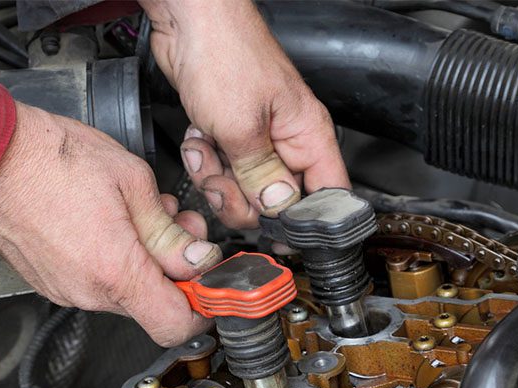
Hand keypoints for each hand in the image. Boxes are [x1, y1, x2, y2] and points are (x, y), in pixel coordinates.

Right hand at [0, 102, 221, 346]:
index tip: (209, 284)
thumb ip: (169, 231)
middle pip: (151, 303)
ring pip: (124, 291)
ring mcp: (64, 290)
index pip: (174, 324)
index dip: (201, 309)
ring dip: (144, 260)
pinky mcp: (49, 281)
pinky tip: (112, 223)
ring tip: (142, 214)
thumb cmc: (55, 158)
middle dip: (174, 268)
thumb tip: (195, 260)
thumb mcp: (132, 182)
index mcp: (115, 271)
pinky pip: (94, 283)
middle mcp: (87, 292)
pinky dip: (113, 260)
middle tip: (179, 226)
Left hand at [140, 0, 350, 227]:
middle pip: (277, 202)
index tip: (280, 234)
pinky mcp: (229, 135)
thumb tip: (278, 210)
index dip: (308, 221)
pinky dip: (204, 161)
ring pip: (243, 189)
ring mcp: (256, 139)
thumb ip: (260, 175)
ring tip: (209, 148)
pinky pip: (221, 170)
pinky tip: (201, 138)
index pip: (328, 194)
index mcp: (307, 136)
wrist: (189, 23)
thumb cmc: (225, 53)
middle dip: (243, 198)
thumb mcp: (241, 126)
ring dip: (217, 177)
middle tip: (226, 179)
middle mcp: (286, 141)